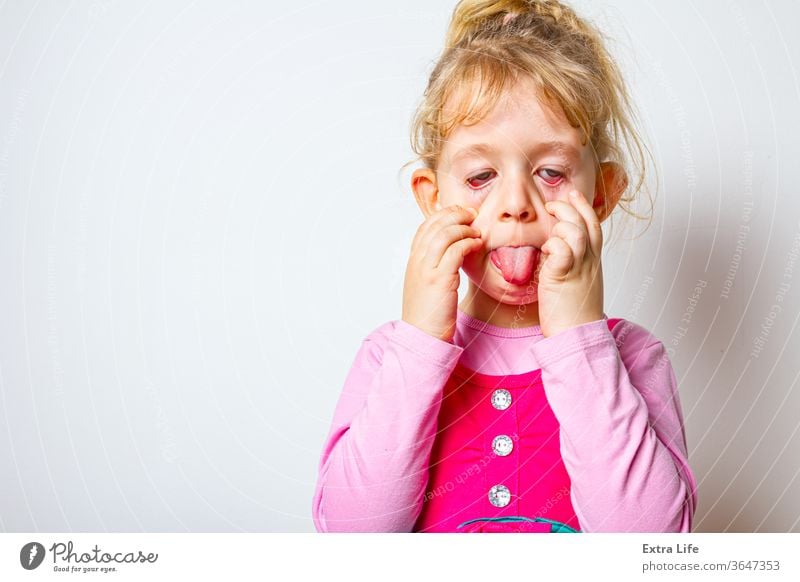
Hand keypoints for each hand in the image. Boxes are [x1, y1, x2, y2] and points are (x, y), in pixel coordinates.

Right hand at [402, 205, 481, 342]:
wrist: (421, 336)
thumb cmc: (428, 313)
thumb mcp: (426, 284)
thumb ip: (434, 266)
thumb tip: (452, 251)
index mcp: (413, 261)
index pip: (425, 226)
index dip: (443, 214)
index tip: (461, 213)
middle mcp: (417, 261)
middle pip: (434, 225)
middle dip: (455, 215)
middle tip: (472, 214)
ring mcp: (426, 270)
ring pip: (444, 234)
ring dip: (463, 228)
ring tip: (477, 231)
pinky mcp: (439, 280)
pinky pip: (454, 251)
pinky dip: (467, 243)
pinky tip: (477, 244)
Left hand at [537, 189, 604, 337]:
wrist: (577, 335)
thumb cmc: (574, 313)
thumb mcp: (578, 281)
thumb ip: (571, 263)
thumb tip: (555, 249)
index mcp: (594, 261)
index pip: (594, 225)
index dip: (583, 207)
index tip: (573, 194)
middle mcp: (590, 262)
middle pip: (586, 223)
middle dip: (569, 207)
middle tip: (551, 204)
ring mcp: (578, 268)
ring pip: (575, 232)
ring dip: (560, 226)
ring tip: (548, 233)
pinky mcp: (563, 277)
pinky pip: (561, 250)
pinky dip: (552, 245)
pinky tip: (545, 253)